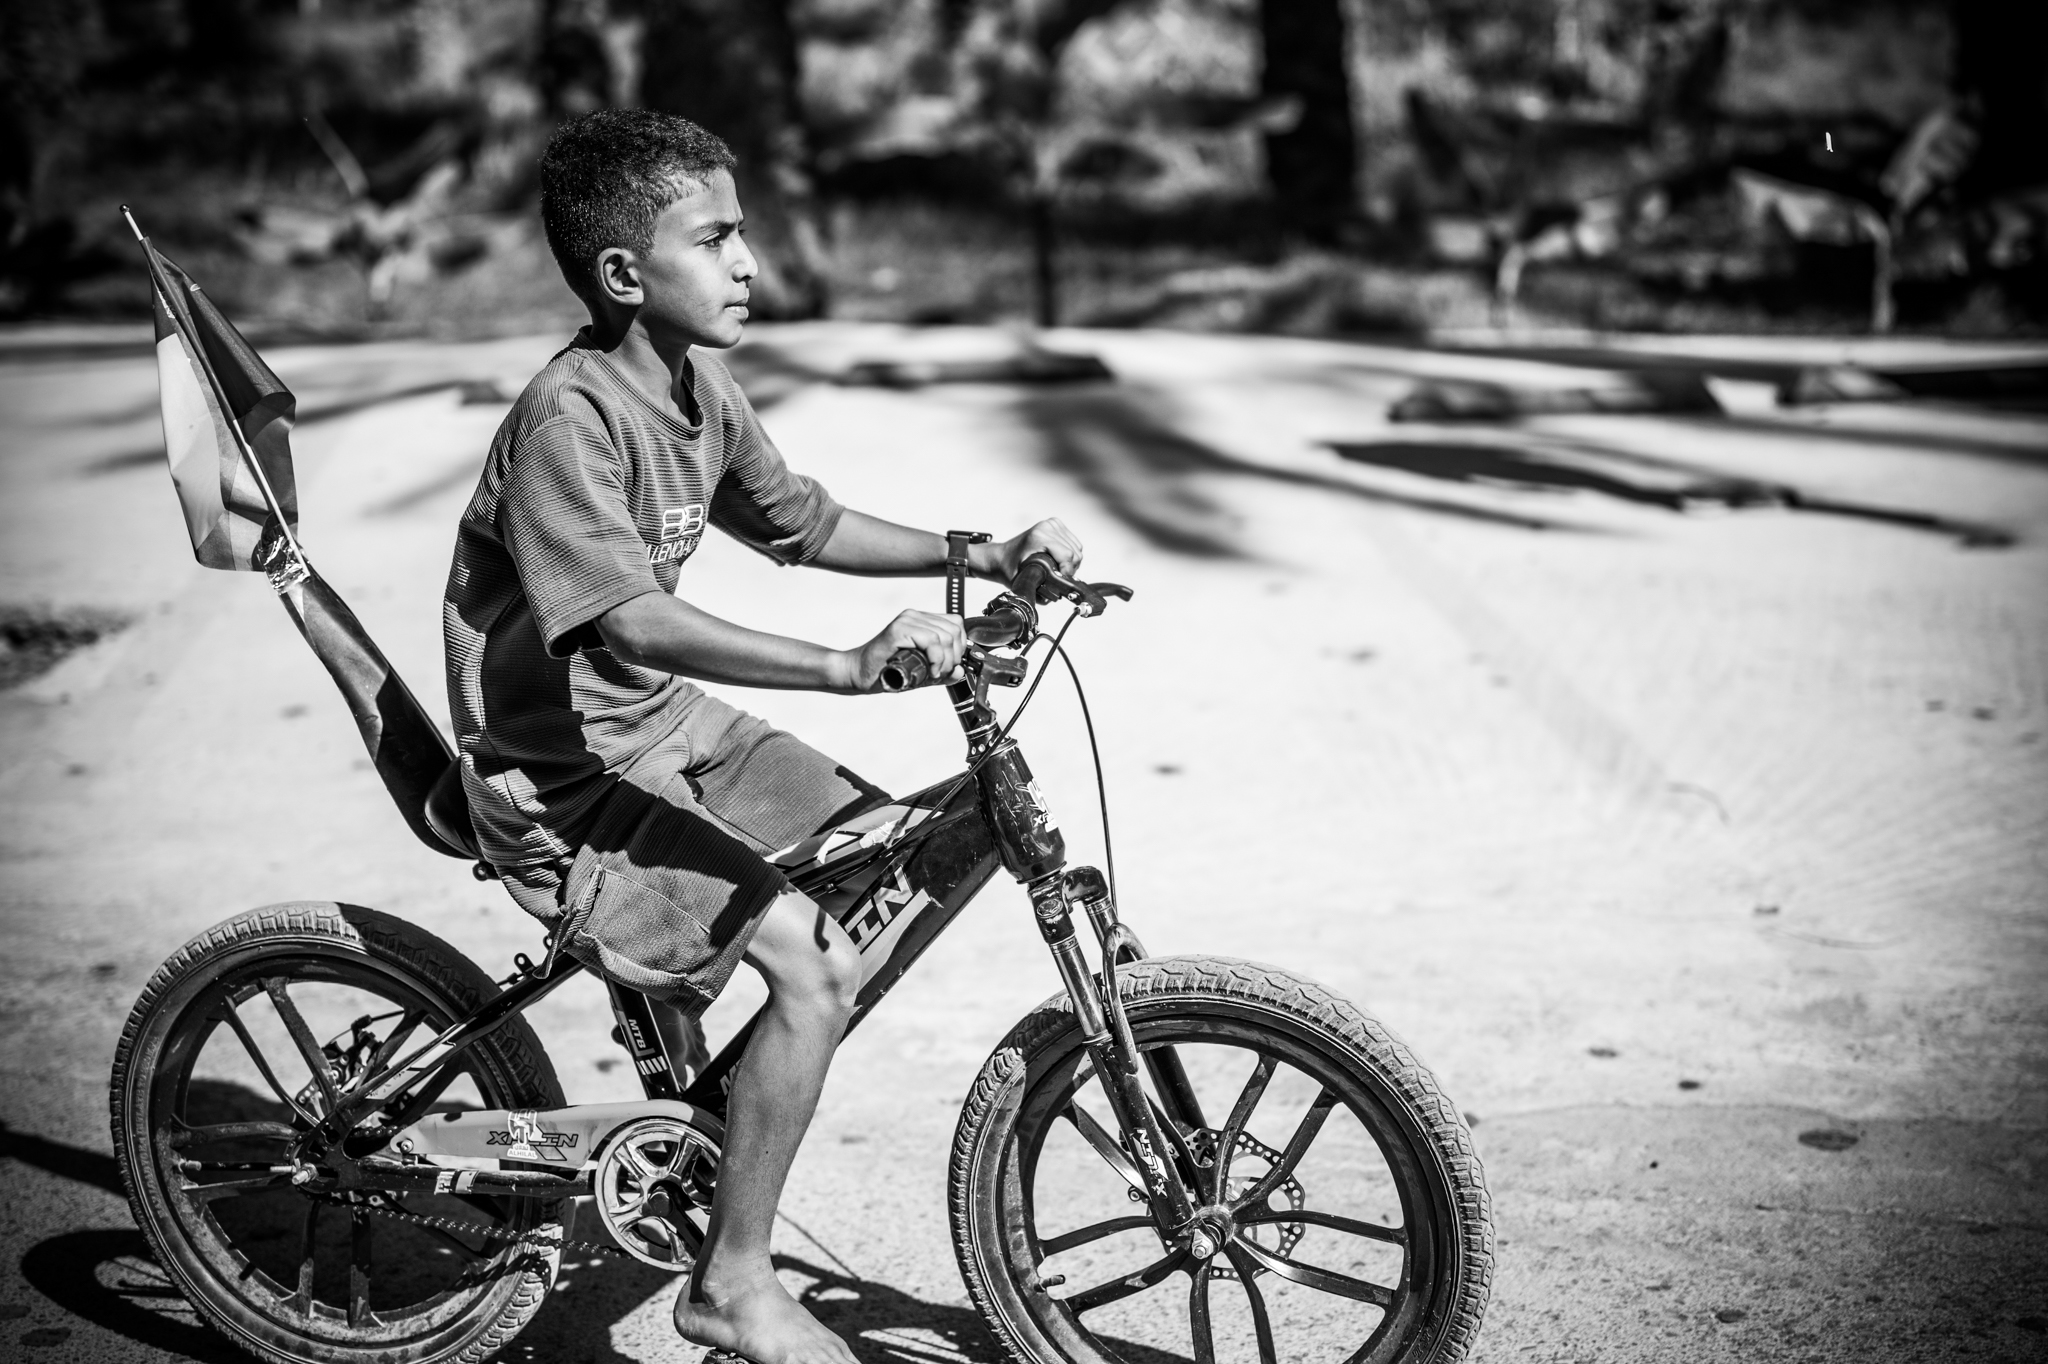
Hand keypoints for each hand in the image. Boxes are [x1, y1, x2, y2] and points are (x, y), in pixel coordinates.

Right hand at [839, 609, 966, 692]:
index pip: (956, 624)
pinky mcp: (899, 629)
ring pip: (945, 636)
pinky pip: (932, 640)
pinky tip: (930, 670)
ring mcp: (907, 620)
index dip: (958, 647)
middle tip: (940, 673)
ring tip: (933, 673)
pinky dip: (936, 659)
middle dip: (953, 657)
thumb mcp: (923, 672)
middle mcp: (915, 615)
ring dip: (945, 661)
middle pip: (954, 631)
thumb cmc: (888, 671)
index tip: (948, 665)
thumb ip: (943, 671)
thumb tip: (961, 670)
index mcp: (922, 620)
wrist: (860, 673)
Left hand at [983, 518, 1082, 584]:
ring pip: (1077, 548)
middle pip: (1074, 553)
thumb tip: (1058, 596)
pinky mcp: (1055, 525)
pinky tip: (1059, 561)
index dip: (1068, 572)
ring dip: (1071, 563)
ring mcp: (1052, 524)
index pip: (1067, 555)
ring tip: (1058, 570)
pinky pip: (1074, 543)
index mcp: (1038, 537)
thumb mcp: (1024, 581)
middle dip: (1069, 569)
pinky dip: (1070, 555)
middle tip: (1058, 578)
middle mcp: (1047, 527)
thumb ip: (1041, 593)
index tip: (1062, 582)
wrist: (1001, 557)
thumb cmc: (1009, 569)